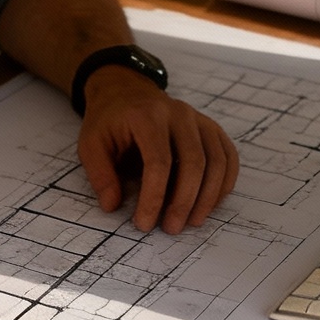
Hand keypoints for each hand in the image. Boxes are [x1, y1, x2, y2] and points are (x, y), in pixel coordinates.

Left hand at [76, 70, 240, 232]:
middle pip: (194, 162)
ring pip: (217, 161)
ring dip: (208, 197)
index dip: (154, 197)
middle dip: (184, 201)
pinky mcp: (211, 127)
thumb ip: (100, 175)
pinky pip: (228, 156)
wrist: (126, 91)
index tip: (144, 223)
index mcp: (147, 116)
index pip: (158, 161)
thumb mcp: (91, 144)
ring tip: (192, 221)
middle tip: (172, 228)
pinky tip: (211, 203)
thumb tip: (113, 206)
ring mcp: (199, 119)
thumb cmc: (109, 121)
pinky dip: (225, 182)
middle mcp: (179, 113)